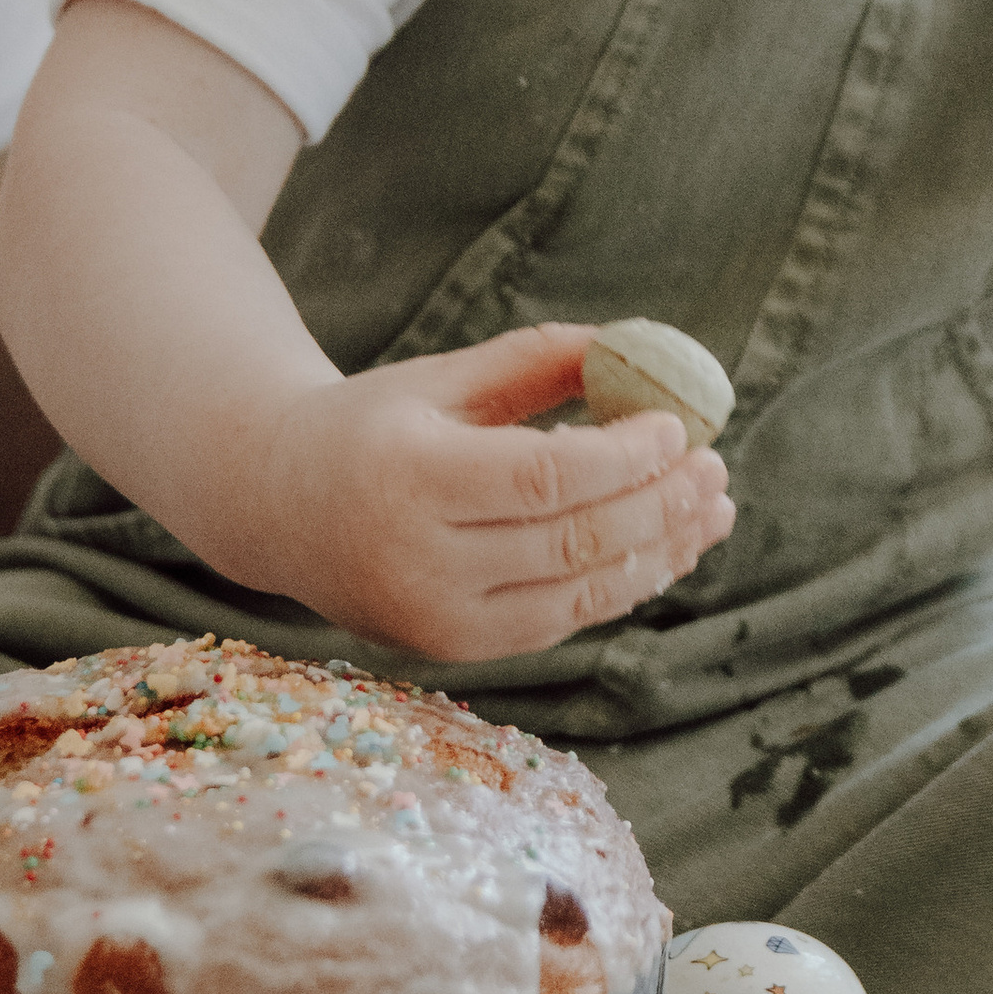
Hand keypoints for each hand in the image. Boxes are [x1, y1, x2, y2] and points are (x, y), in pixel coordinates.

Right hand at [260, 322, 735, 663]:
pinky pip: (559, 620)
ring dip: (659, 553)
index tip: (680, 425)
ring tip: (712, 509)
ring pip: (576, 595)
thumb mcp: (441, 379)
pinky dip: (620, 586)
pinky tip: (665, 547)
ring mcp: (434, 618)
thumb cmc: (373, 426)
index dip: (624, 458)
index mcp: (407, 478)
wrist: (276, 506)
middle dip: (659, 506)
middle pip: (570, 543)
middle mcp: (416, 561)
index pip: (542, 479)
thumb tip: (637, 344)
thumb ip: (534, 361)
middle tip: (715, 467)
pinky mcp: (452, 649)